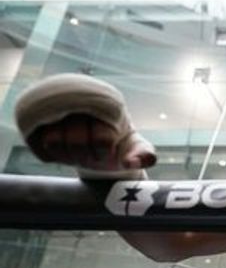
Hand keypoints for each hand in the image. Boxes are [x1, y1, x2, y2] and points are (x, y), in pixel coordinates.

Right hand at [26, 113, 155, 170]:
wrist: (100, 144)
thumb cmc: (120, 144)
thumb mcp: (136, 148)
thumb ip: (144, 154)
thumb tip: (131, 163)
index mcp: (106, 107)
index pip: (101, 139)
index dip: (103, 151)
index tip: (107, 150)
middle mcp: (79, 105)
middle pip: (77, 142)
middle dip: (86, 155)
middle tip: (91, 153)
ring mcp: (57, 113)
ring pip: (54, 142)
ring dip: (69, 155)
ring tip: (78, 150)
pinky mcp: (40, 125)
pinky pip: (41, 146)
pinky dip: (52, 155)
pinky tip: (63, 151)